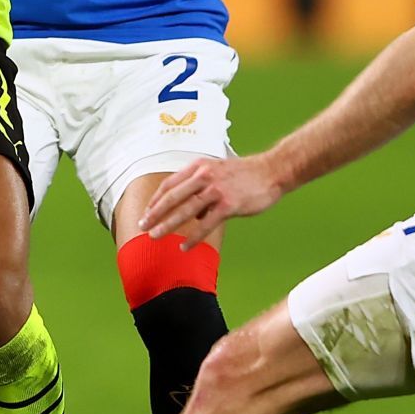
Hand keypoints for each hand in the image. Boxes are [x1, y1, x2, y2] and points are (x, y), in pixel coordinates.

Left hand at [141, 154, 284, 247]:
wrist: (272, 171)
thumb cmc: (246, 174)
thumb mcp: (218, 170)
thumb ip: (201, 187)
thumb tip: (192, 213)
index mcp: (199, 167)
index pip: (170, 184)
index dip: (156, 200)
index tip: (147, 213)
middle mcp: (204, 176)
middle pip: (172, 197)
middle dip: (154, 213)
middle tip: (142, 226)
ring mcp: (216, 190)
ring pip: (185, 210)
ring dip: (167, 225)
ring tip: (155, 237)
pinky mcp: (228, 205)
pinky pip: (205, 224)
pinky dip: (193, 237)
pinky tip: (184, 247)